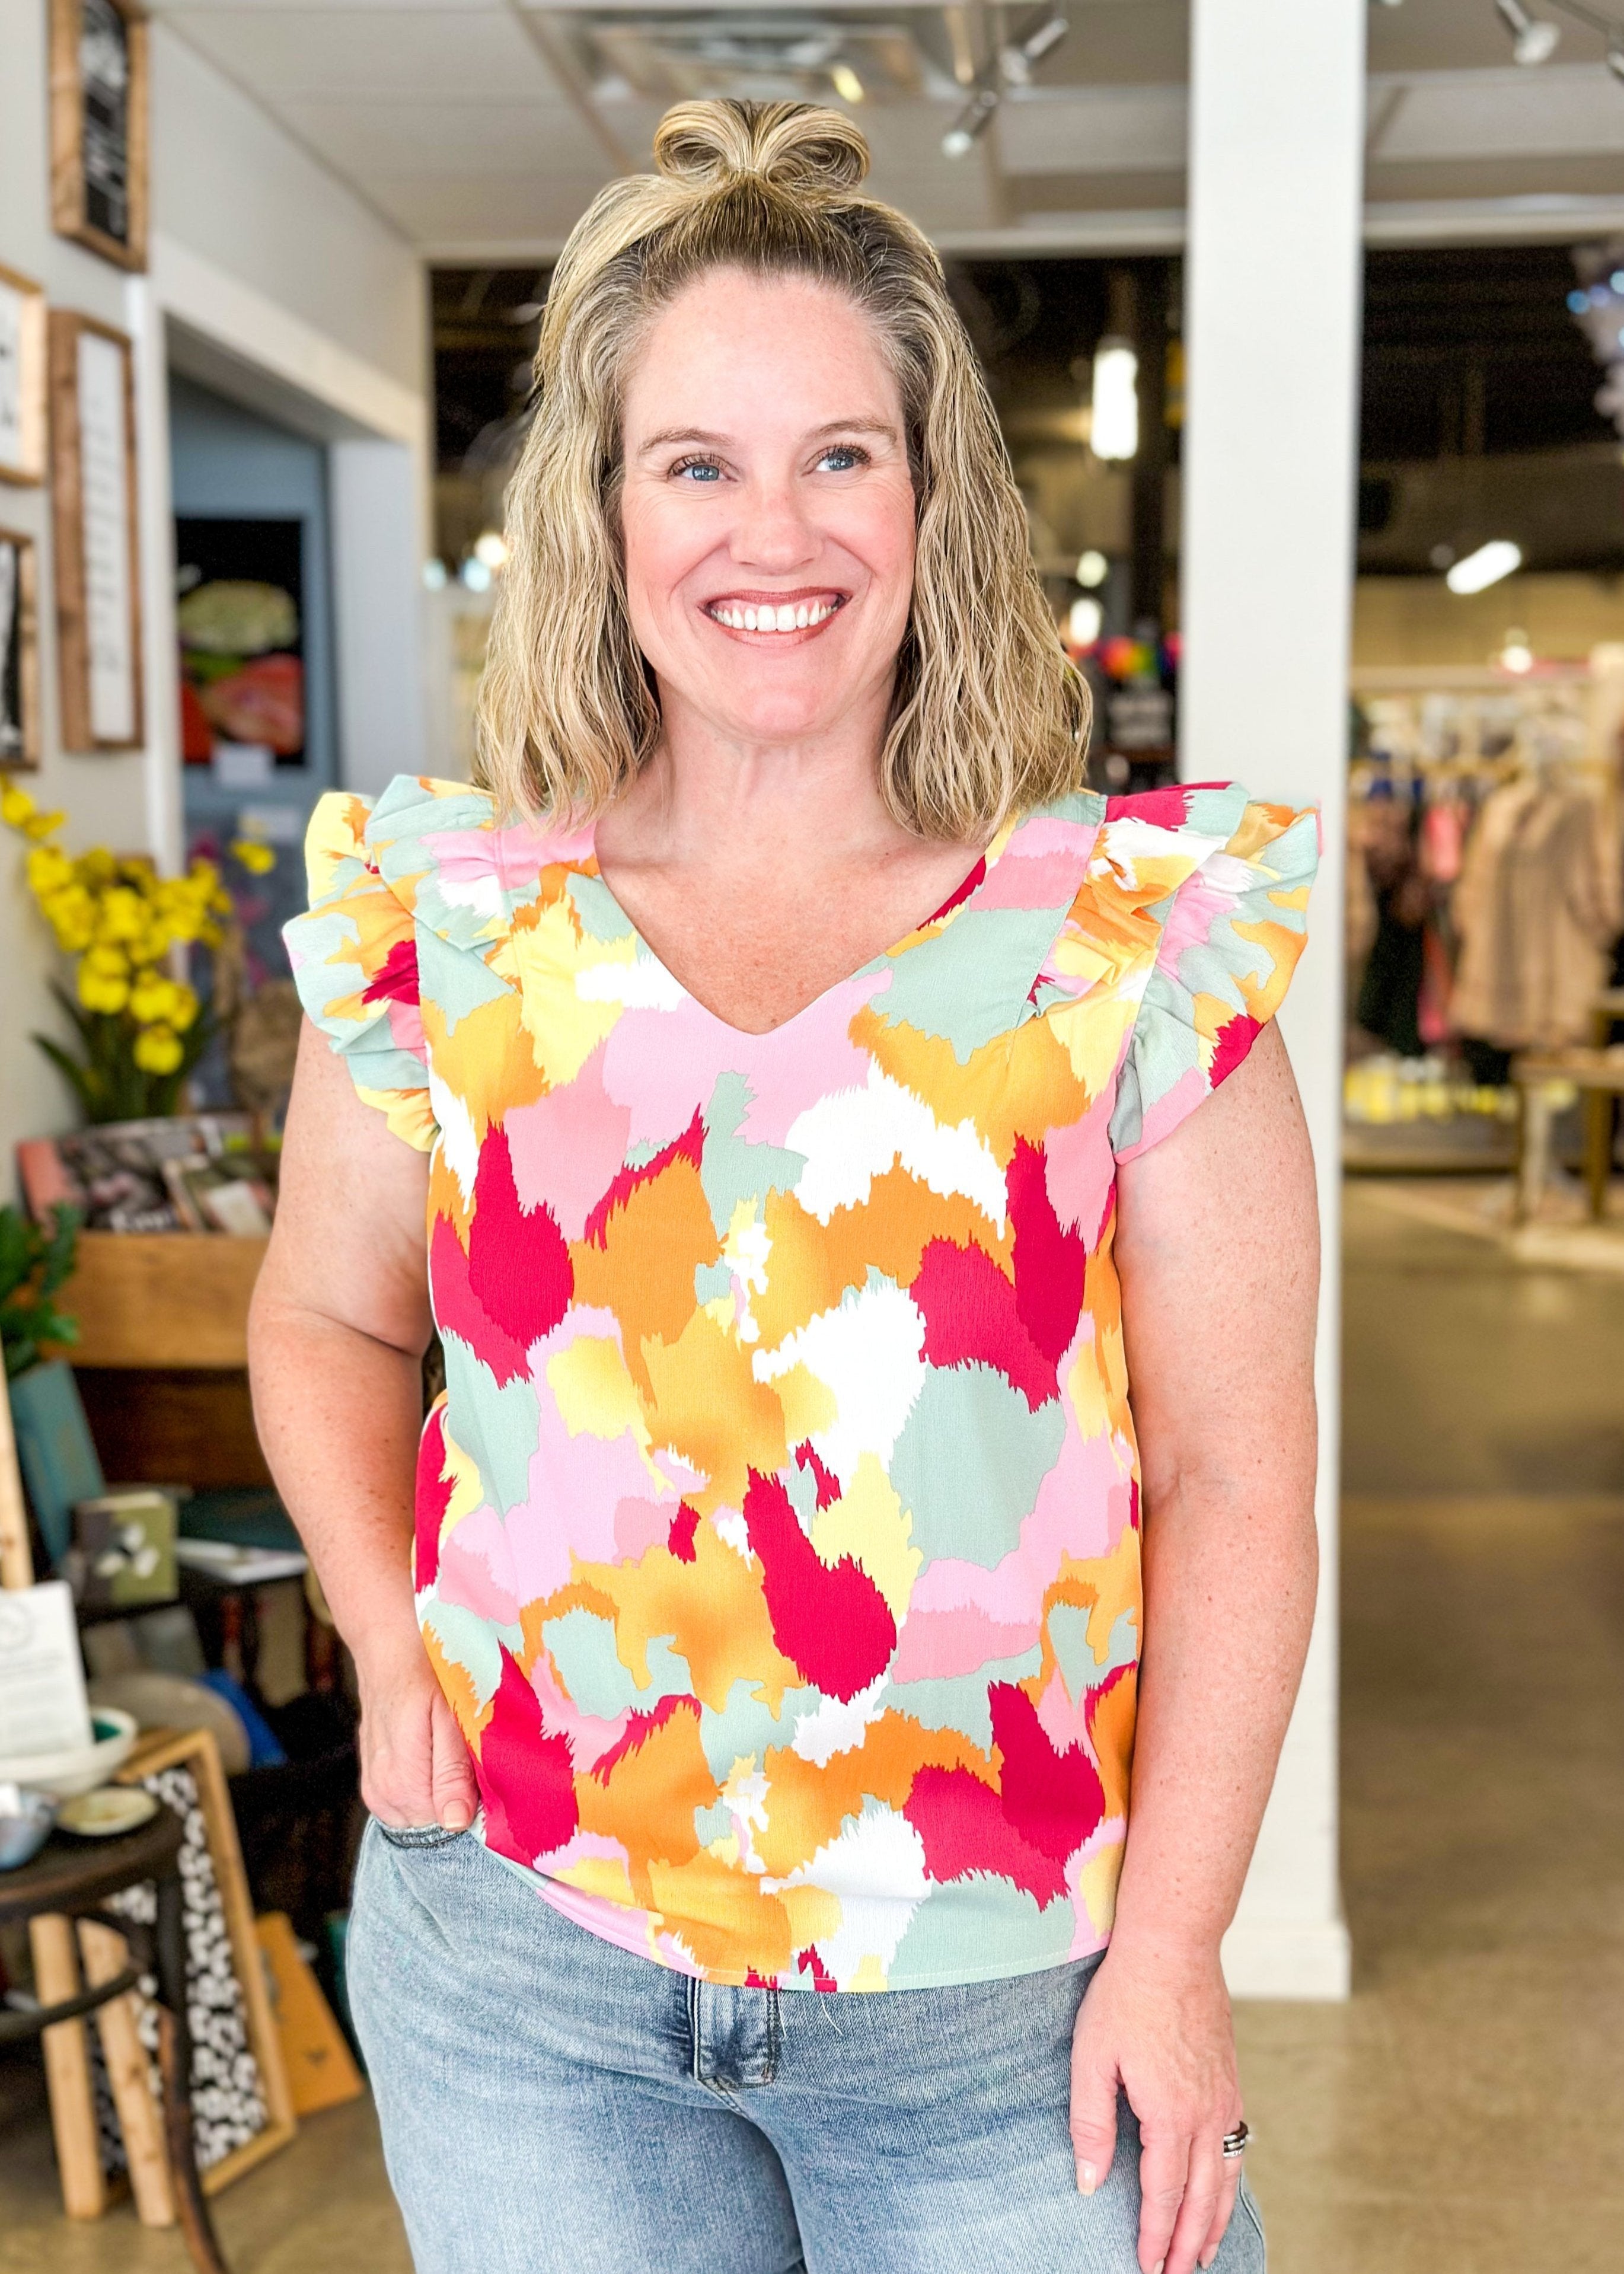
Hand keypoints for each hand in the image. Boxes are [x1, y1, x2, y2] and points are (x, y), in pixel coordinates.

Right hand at [356, 1631, 477, 1832]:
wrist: (389, 1645)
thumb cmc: (427, 1671)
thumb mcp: (450, 1715)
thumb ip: (452, 1772)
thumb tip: (456, 1823)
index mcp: (403, 1782)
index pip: (449, 1828)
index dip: (476, 1806)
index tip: (489, 1776)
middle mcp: (382, 1794)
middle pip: (434, 1826)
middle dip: (459, 1802)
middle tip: (474, 1759)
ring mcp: (375, 1789)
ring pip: (420, 1817)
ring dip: (441, 1796)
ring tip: (453, 1754)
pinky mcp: (374, 1781)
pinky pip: (405, 1805)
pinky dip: (424, 1789)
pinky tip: (435, 1759)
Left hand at [1069, 1942, 1244, 2273]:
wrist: (1174, 1946)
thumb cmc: (1125, 1996)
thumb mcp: (1091, 2057)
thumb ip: (1090, 2123)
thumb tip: (1088, 2183)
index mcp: (1168, 2115)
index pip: (1163, 2194)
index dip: (1154, 2234)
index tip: (1146, 2265)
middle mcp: (1204, 2114)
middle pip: (1200, 2197)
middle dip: (1187, 2242)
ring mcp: (1223, 2097)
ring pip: (1224, 2176)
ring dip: (1214, 2220)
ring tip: (1203, 2253)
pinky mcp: (1230, 2079)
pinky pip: (1235, 2145)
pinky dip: (1230, 2180)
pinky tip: (1221, 2189)